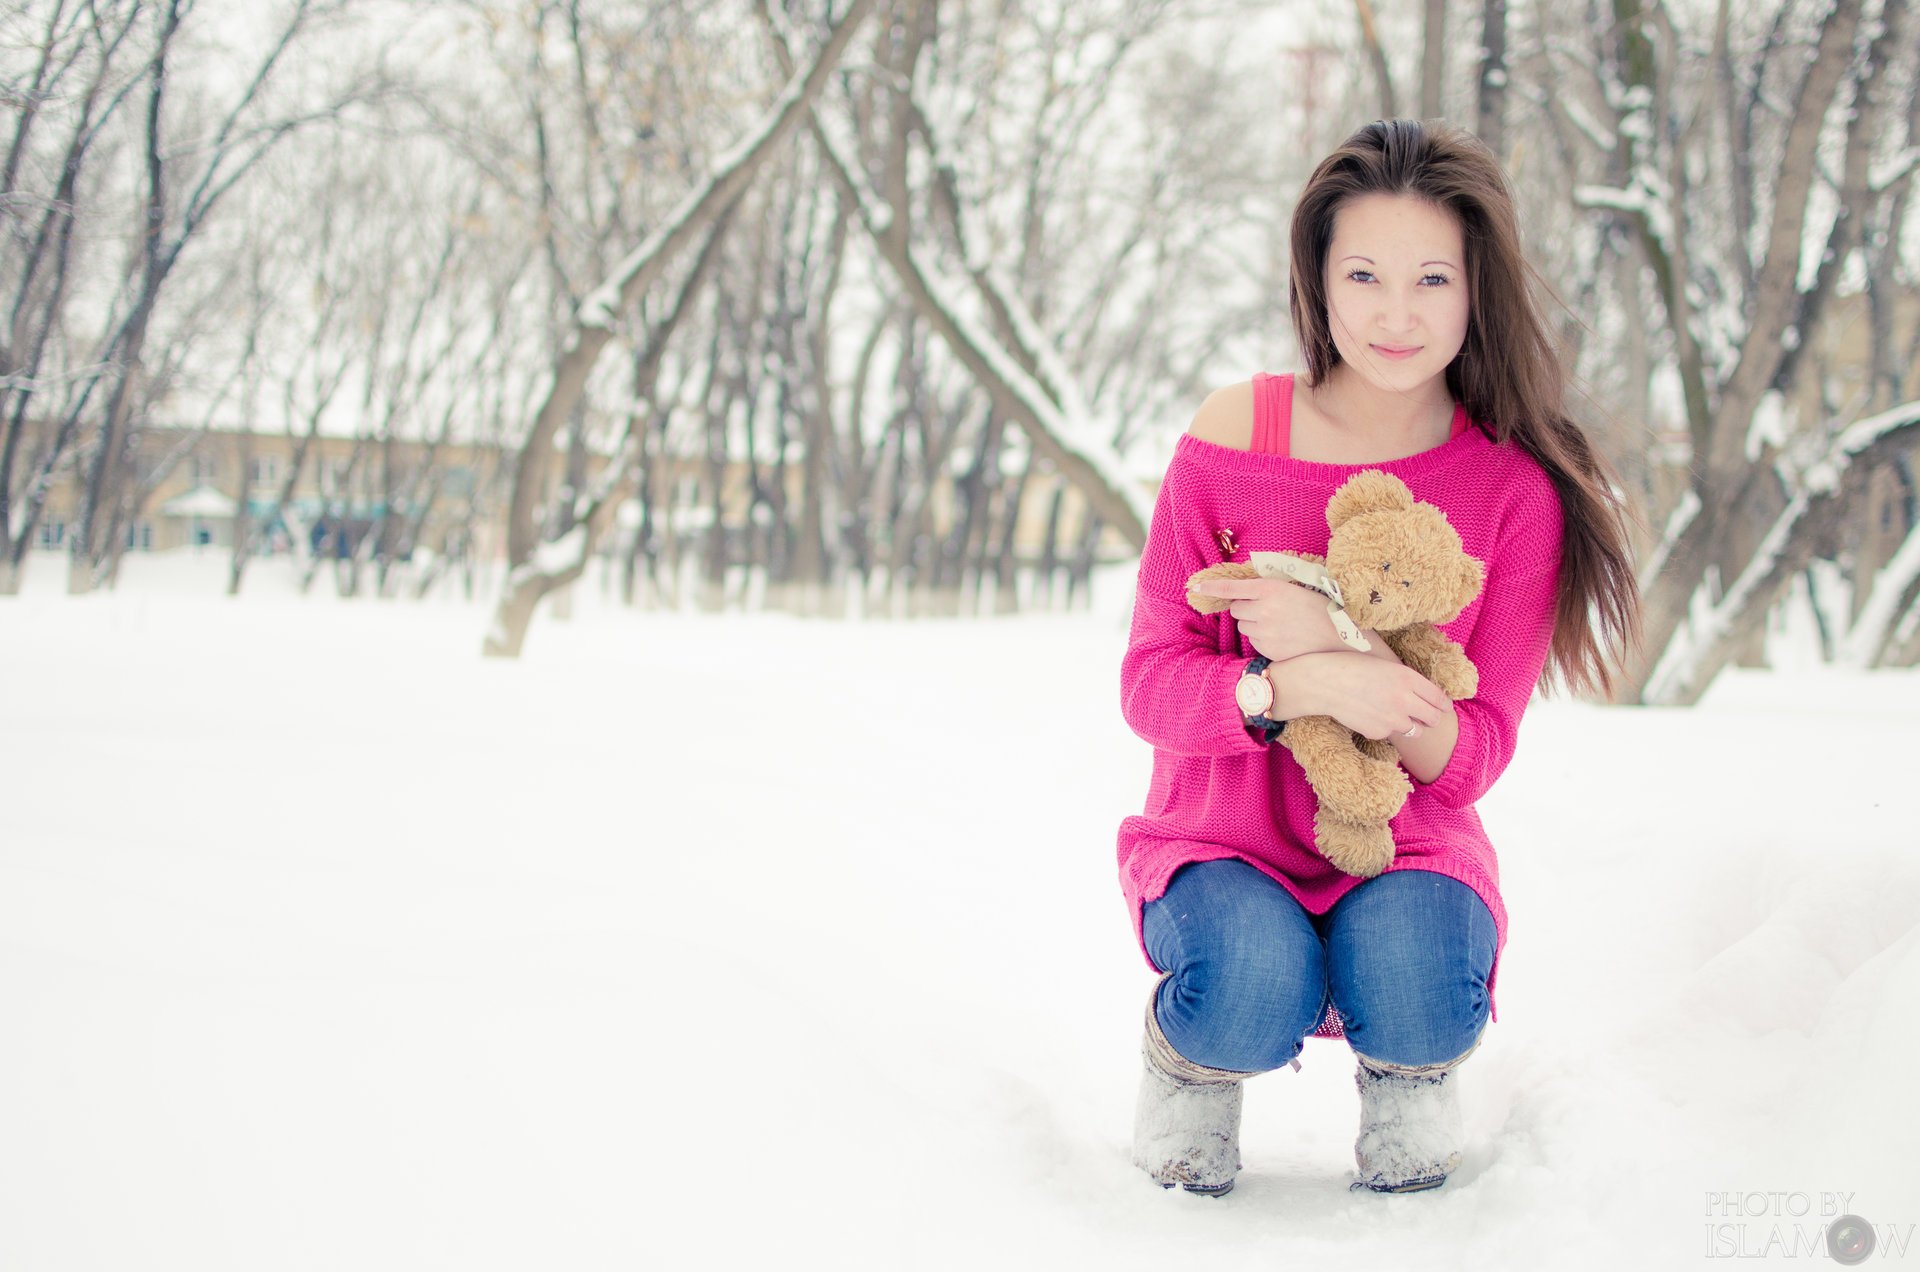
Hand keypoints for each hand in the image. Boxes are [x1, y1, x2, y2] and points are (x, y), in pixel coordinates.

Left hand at [1188, 576, 1352, 661]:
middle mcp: (1264, 609)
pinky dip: (1263, 639)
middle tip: (1267, 609)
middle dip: (1245, 608)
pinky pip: (1255, 642)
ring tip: (1281, 625)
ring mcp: (1265, 632)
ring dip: (1255, 624)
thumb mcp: (1300, 588)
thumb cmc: (1324, 611)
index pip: (1233, 587)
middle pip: (1236, 609)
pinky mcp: (1268, 650)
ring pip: (1244, 626)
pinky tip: (1284, 638)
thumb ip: (1272, 587)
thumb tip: (1248, 589)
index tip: (1196, 586)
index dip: (1212, 586)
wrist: (1341, 641)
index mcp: (1273, 589)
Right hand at [1267, 651, 1453, 741]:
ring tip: (1396, 716)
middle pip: (1433, 718)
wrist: (1323, 682)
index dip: (1443, 704)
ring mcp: (1392, 719)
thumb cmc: (1350, 666)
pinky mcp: (1378, 732)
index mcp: (1408, 678)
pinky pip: (1390, 733)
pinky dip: (1385, 727)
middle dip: (1431, 717)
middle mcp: (1404, 700)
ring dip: (1410, 725)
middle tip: (1425, 715)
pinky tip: (1371, 715)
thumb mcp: (1385, 665)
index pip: (1439, 698)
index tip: (1443, 707)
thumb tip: (1424, 695)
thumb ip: (1407, 680)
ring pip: (1415, 731)